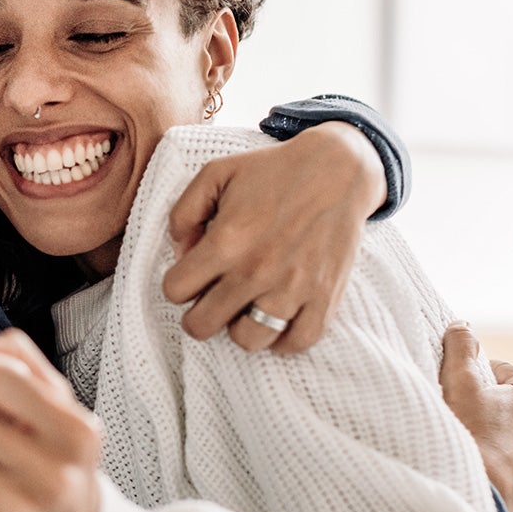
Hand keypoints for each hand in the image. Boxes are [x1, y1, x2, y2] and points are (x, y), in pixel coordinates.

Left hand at [164, 121, 385, 353]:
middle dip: (198, 314)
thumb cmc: (272, 171)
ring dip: (239, 328)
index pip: (175, 290)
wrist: (338, 169)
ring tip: (245, 308)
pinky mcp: (324, 297)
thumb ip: (184, 212)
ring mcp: (292, 288)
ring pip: (248, 341)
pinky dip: (283, 338)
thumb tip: (179, 252)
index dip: (177, 284)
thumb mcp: (215, 174)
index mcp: (226, 241)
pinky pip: (297, 342)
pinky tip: (277, 317)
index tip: (192, 275)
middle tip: (210, 300)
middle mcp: (256, 271)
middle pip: (203, 325)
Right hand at [439, 322, 512, 511]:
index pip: (509, 377)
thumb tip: (463, 325)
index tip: (466, 394)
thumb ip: (461, 349)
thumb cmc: (466, 432)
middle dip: (511, 422)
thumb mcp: (457, 382)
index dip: (485, 383)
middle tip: (479, 433)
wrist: (479, 487)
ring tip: (510, 467)